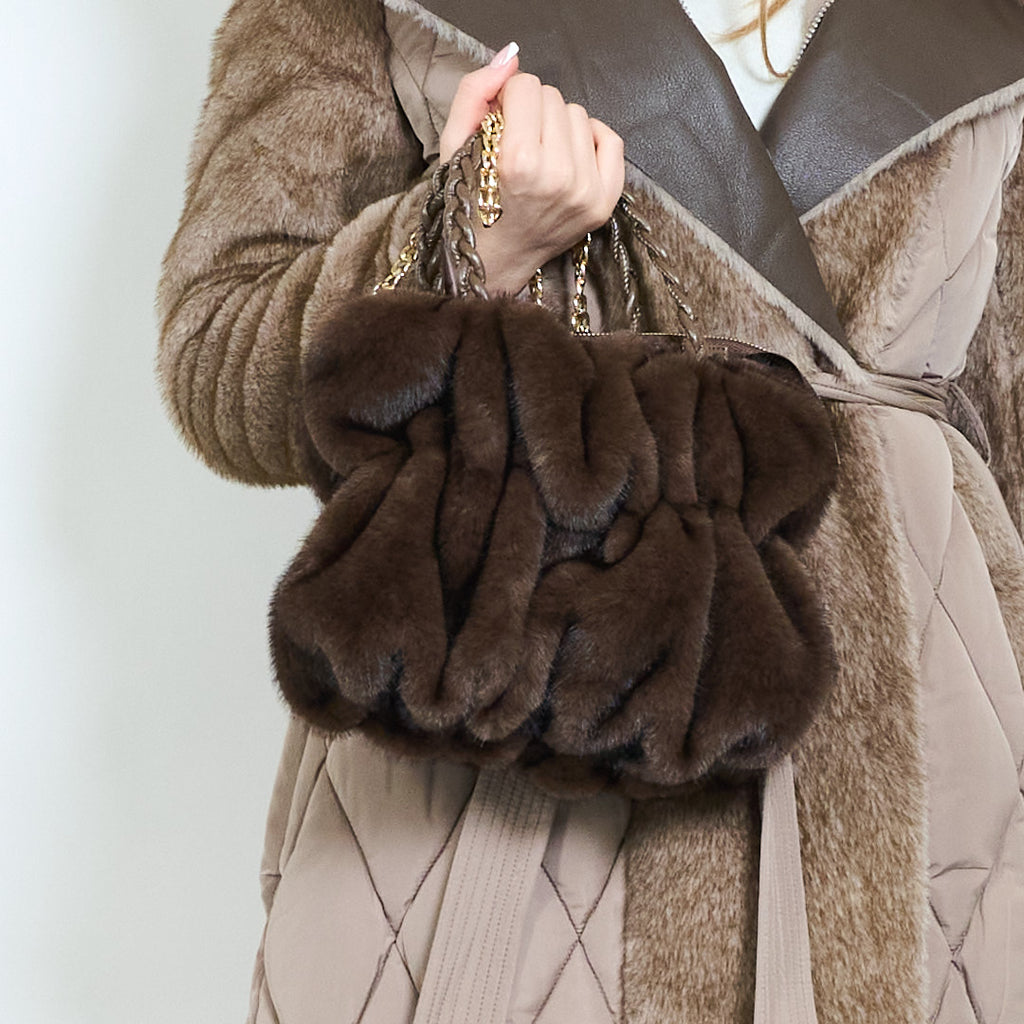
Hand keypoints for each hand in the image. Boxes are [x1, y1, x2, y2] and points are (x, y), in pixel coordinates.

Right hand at [440, 47, 625, 294]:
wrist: (494, 260)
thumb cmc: (470, 204)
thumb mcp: (454, 148)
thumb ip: (474, 94)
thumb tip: (511, 58)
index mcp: (518, 163)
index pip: (527, 87)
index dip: (508, 100)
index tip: (500, 124)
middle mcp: (558, 177)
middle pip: (554, 98)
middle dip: (533, 113)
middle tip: (518, 145)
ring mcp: (586, 192)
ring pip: (580, 115)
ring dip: (558, 127)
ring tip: (540, 157)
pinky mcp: (604, 201)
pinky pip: (611, 140)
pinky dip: (591, 140)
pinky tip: (568, 158)